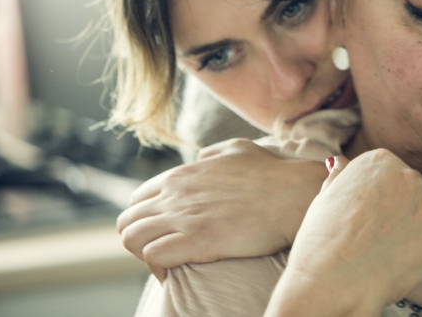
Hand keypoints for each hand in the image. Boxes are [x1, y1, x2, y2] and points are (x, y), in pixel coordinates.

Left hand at [117, 138, 324, 279]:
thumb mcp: (237, 149)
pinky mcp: (196, 240)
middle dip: (140, 239)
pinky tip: (177, 272)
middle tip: (165, 250)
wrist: (295, 193)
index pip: (137, 200)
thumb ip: (211, 154)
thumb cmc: (273, 173)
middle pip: (127, 222)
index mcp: (181, 174)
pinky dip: (158, 269)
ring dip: (144, 255)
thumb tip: (200, 159)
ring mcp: (183, 216)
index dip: (147, 219)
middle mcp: (175, 193)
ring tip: (169, 263)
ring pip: (131, 239)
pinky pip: (153, 256)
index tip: (166, 232)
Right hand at [265, 149, 421, 316]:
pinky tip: (405, 259)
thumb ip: (342, 176)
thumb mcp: (326, 197)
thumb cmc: (323, 242)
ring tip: (389, 249)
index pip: (389, 175)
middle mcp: (410, 174)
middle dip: (399, 211)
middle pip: (411, 192)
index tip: (364, 219)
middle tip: (376, 237)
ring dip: (416, 228)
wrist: (335, 281)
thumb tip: (339, 162)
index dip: (376, 202)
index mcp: (381, 160)